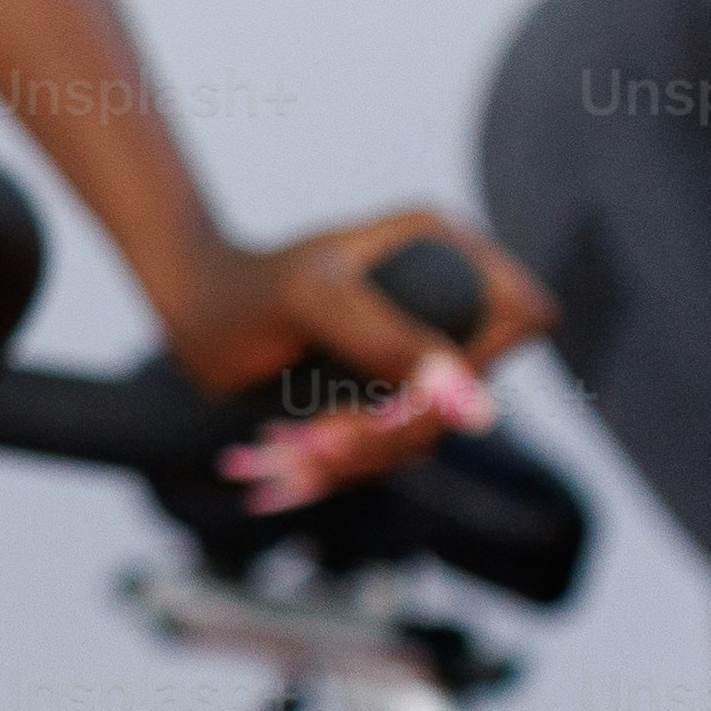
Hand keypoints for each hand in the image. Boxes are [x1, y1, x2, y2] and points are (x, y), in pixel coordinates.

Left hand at [153, 210, 554, 510]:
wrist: (189, 311)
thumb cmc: (242, 289)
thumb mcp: (314, 303)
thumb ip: (391, 343)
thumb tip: (478, 411)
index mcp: (442, 247)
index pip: (521, 311)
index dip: (482, 363)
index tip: (406, 397)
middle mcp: (443, 293)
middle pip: (470, 392)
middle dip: (395, 427)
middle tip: (317, 437)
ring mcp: (419, 344)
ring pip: (430, 430)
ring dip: (361, 455)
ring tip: (286, 447)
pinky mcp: (391, 386)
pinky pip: (394, 445)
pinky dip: (343, 464)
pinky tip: (284, 457)